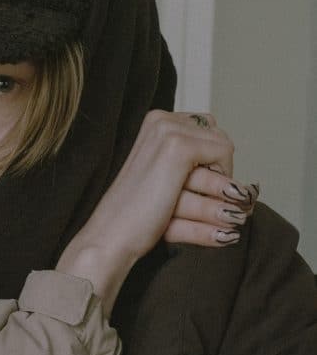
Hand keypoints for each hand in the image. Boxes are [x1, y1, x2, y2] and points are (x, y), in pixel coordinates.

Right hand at [57, 111, 256, 314]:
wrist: (113, 234)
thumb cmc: (139, 215)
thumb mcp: (166, 179)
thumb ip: (193, 163)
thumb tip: (240, 176)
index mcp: (154, 123)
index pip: (208, 128)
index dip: (211, 161)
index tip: (198, 188)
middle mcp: (160, 120)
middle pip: (219, 136)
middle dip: (221, 170)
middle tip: (209, 200)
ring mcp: (168, 131)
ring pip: (224, 149)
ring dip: (223, 186)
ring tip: (220, 213)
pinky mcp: (178, 147)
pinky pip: (225, 155)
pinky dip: (222, 184)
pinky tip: (203, 204)